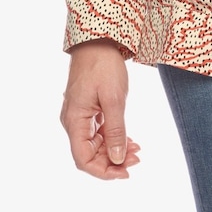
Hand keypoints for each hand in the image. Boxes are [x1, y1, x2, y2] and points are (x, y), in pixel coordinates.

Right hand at [60, 39, 140, 178]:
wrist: (98, 39)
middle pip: (89, 154)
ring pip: (94, 144)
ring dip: (114, 150)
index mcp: (74, 121)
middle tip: (138, 157)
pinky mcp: (87, 109)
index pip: (83, 160)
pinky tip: (129, 139)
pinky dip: (112, 137)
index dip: (103, 171)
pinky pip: (97, 131)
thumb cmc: (103, 65)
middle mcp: (73, 122)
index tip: (125, 172)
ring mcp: (79, 115)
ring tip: (137, 149)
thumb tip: (117, 159)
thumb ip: (115, 131)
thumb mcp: (114, 99)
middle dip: (113, 160)